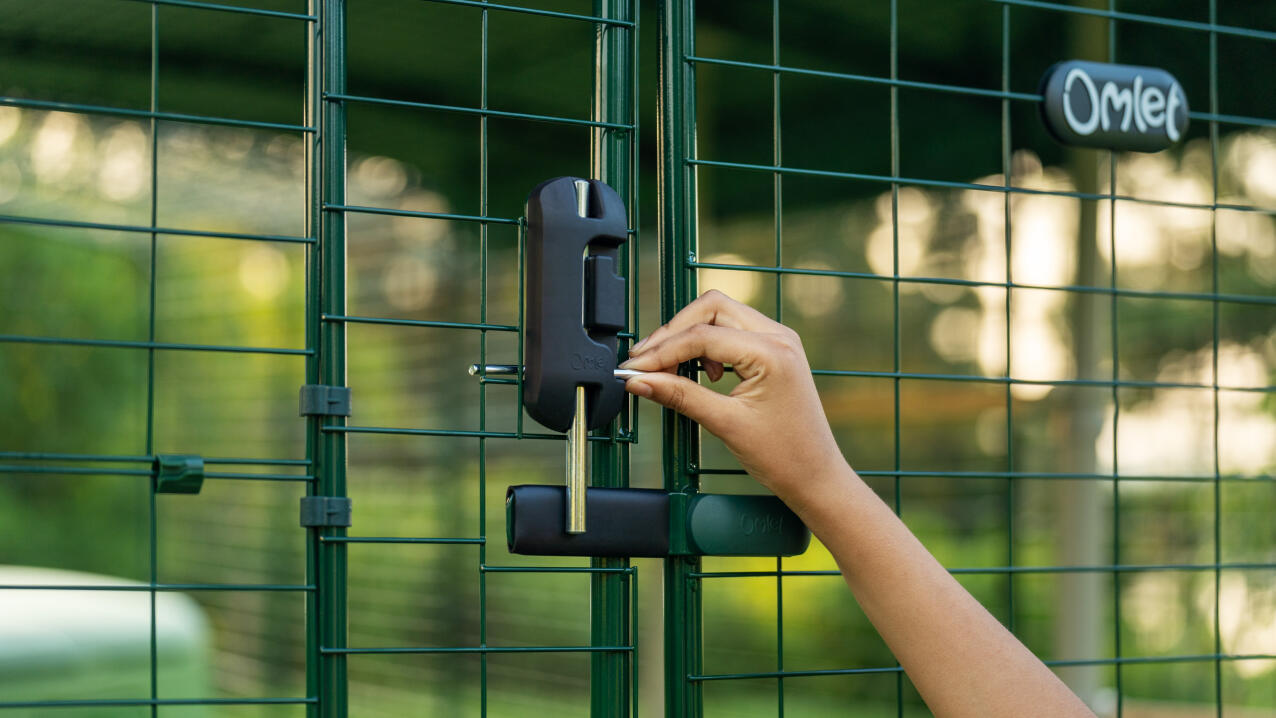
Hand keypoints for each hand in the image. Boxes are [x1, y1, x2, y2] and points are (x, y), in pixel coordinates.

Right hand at [620, 290, 845, 500]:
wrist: (815, 475)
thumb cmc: (783, 456)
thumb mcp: (725, 424)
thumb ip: (680, 396)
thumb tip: (639, 381)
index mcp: (771, 352)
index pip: (702, 336)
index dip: (662, 351)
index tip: (633, 369)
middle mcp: (778, 336)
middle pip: (710, 308)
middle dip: (673, 332)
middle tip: (646, 363)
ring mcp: (778, 339)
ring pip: (720, 313)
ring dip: (689, 334)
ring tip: (670, 369)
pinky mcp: (774, 349)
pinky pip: (732, 329)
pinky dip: (707, 343)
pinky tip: (702, 372)